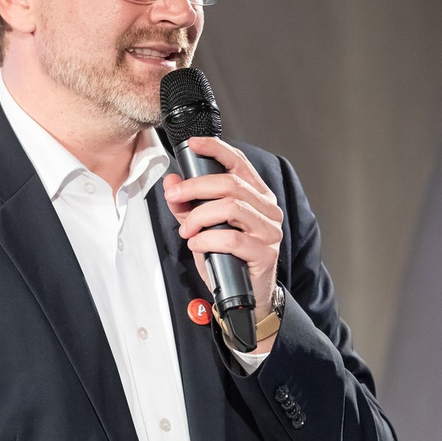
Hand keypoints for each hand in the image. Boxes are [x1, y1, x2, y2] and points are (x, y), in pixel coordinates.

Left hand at [163, 138, 283, 335]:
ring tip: (187, 230)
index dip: (216, 149)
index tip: (193, 145)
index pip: (239, 163)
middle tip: (174, 197)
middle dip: (195, 187)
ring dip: (200, 216)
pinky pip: (231, 238)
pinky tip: (198, 244)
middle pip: (230, 184)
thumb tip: (172, 181)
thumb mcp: (203, 226)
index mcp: (256, 195)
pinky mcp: (265, 253)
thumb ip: (187, 204)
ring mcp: (269, 231)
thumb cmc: (228, 258)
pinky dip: (207, 239)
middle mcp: (267, 209)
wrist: (245, 296)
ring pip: (231, 207)